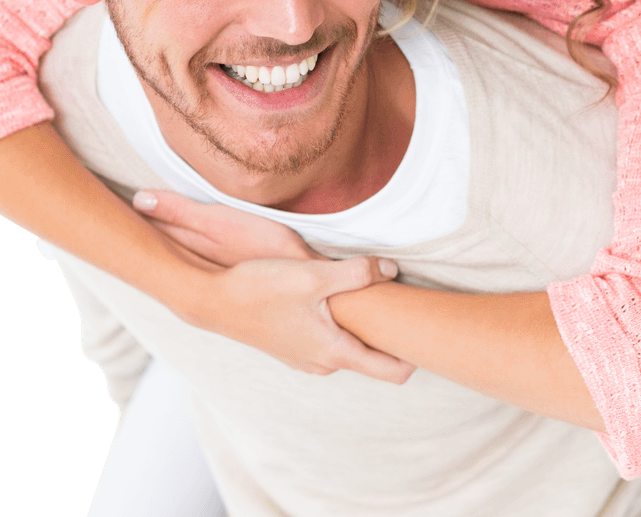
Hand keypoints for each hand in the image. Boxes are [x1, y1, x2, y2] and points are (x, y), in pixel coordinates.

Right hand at [134, 190, 414, 383]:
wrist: (213, 300)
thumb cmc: (260, 289)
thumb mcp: (313, 275)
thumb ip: (357, 274)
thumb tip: (392, 270)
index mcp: (334, 353)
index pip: (392, 371)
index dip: (416, 354)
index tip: (428, 330)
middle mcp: (323, 363)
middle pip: (373, 358)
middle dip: (391, 335)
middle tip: (405, 304)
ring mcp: (306, 357)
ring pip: (350, 346)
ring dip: (363, 326)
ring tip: (374, 295)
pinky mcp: (293, 344)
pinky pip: (330, 339)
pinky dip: (342, 323)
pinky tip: (337, 297)